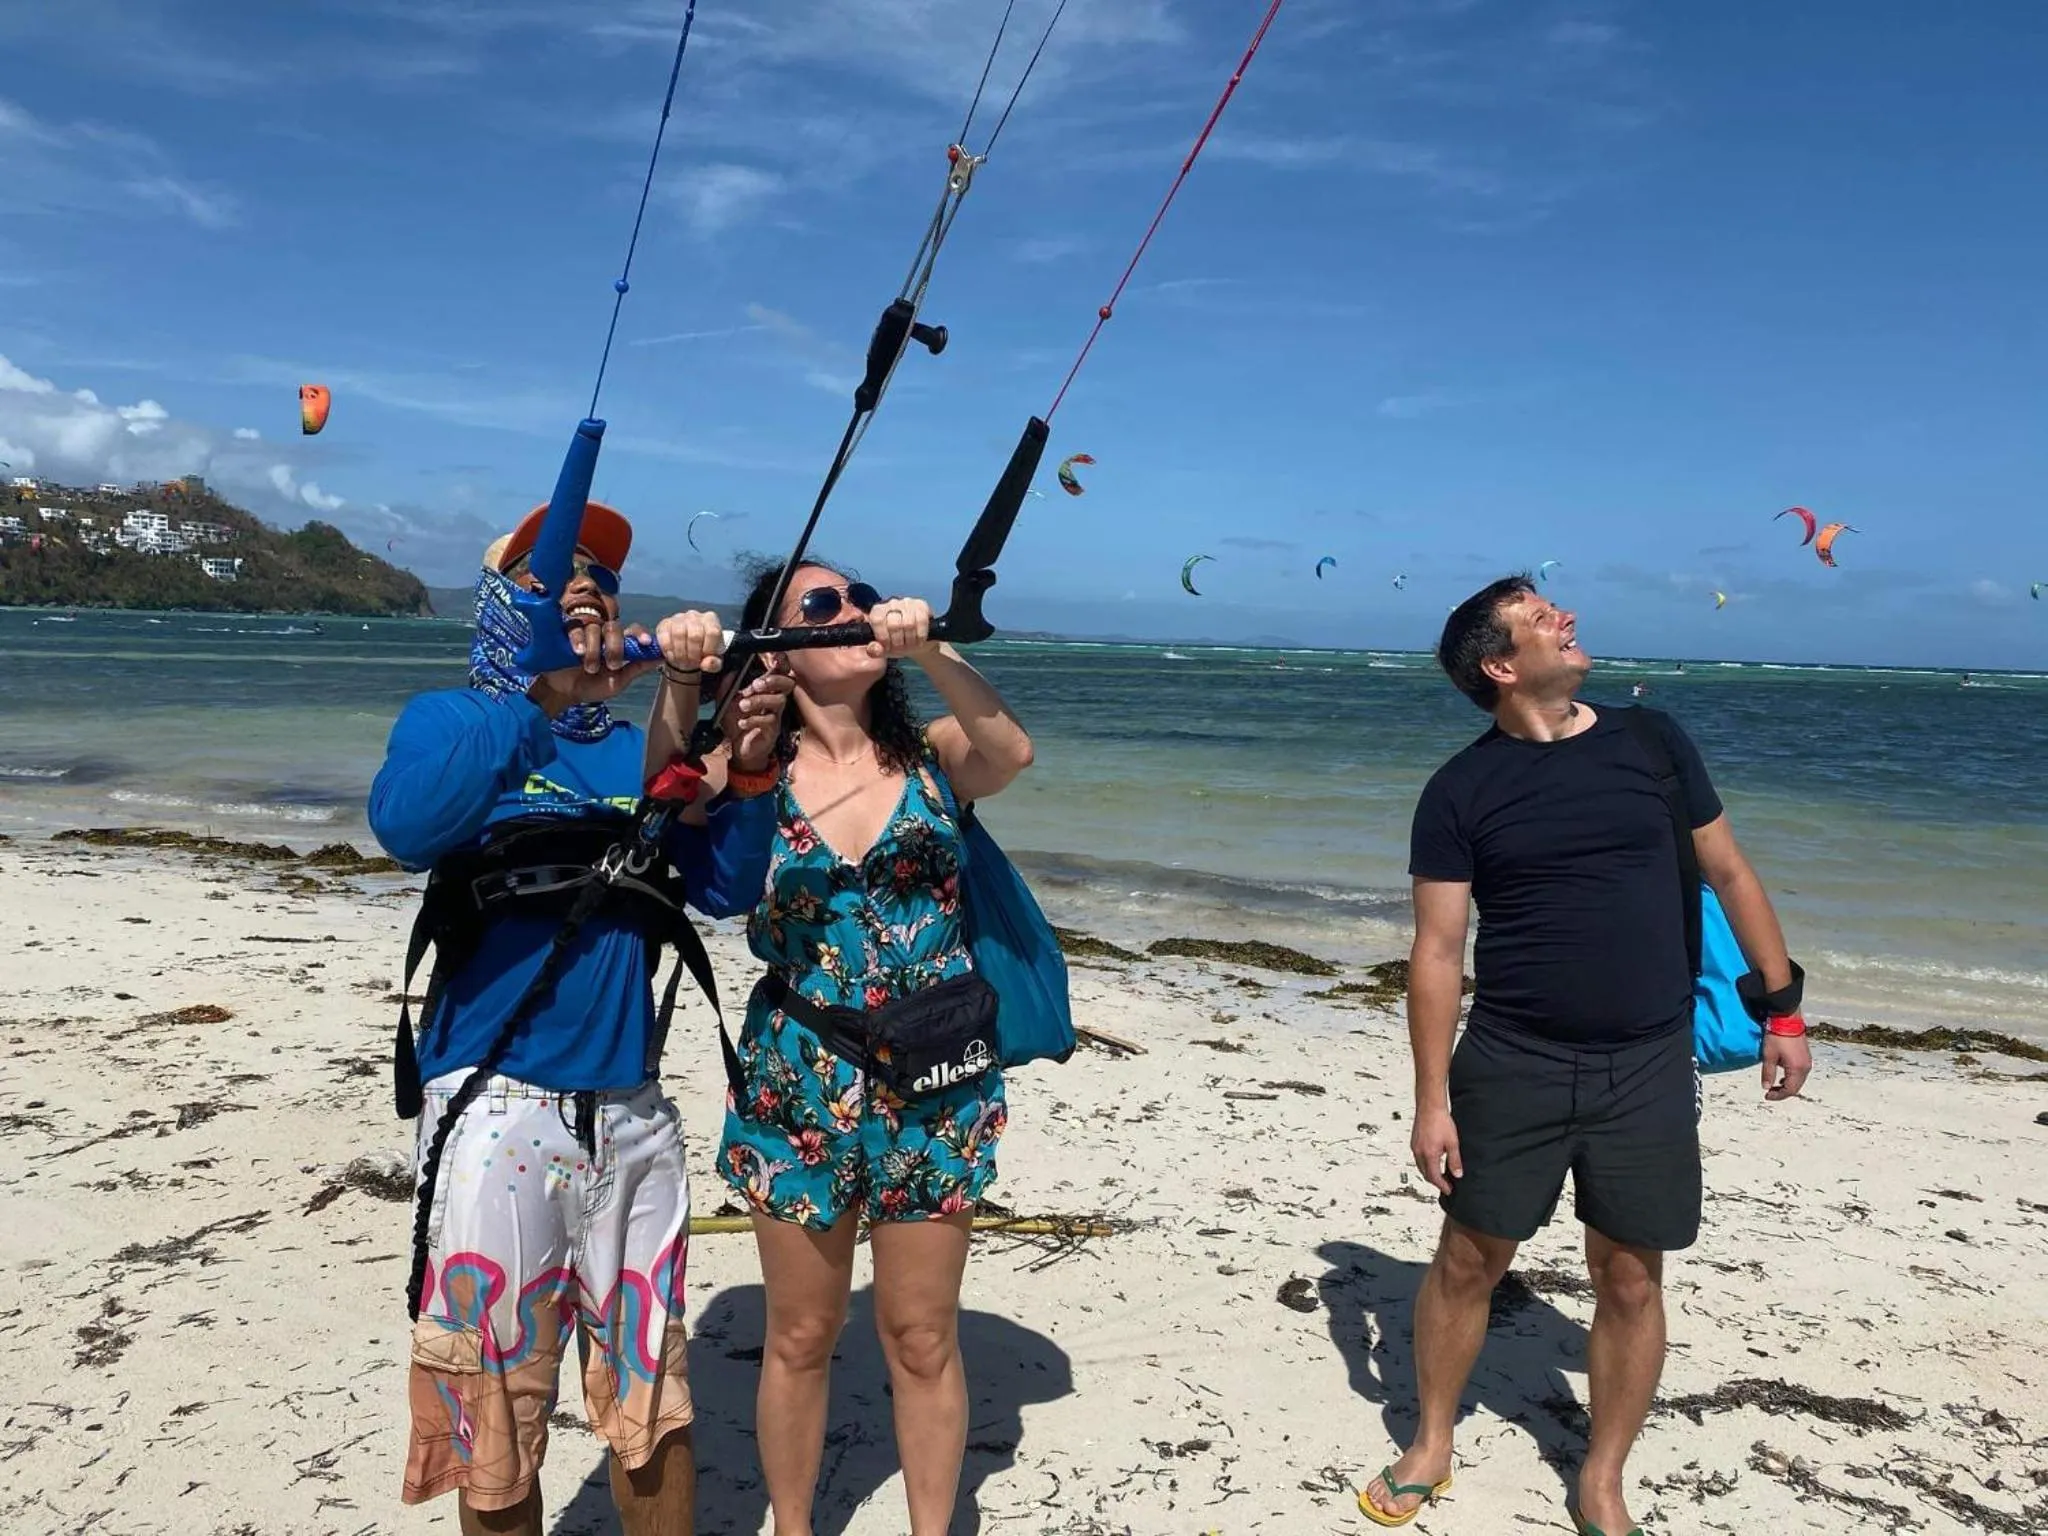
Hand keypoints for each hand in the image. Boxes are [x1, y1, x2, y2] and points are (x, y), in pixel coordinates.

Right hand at [529, 617, 657, 713]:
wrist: (564, 693)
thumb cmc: (593, 687)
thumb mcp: (618, 681)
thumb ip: (637, 668)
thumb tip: (661, 658)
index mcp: (618, 644)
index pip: (632, 630)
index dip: (641, 634)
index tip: (647, 642)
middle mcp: (603, 635)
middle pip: (615, 628)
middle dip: (615, 647)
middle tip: (611, 666)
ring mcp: (585, 632)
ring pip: (595, 628)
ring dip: (595, 650)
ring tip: (589, 668)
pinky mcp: (567, 633)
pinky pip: (574, 629)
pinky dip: (578, 640)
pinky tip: (577, 653)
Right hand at [653, 609, 729, 674]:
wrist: (687, 648)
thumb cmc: (704, 652)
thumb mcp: (714, 660)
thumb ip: (714, 663)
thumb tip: (707, 663)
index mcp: (711, 620)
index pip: (713, 632)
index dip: (709, 649)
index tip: (705, 658)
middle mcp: (694, 615)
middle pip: (695, 635)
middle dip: (693, 655)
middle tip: (692, 664)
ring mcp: (678, 618)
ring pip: (679, 634)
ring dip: (680, 654)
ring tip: (682, 662)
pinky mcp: (665, 624)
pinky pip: (665, 637)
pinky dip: (669, 651)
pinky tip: (672, 656)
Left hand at [728, 661, 794, 771]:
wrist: (737, 748)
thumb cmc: (735, 722)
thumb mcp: (725, 703)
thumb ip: (727, 687)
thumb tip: (732, 671)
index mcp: (765, 691)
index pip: (779, 673)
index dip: (781, 665)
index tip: (776, 658)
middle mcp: (774, 701)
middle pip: (787, 684)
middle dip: (773, 681)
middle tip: (756, 685)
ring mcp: (775, 716)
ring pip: (778, 702)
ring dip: (759, 701)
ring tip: (743, 706)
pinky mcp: (773, 731)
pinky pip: (769, 721)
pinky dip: (754, 720)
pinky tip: (742, 722)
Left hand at [864, 596, 936, 660]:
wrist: (916, 641)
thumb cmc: (897, 642)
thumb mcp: (884, 649)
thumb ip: (875, 650)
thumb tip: (875, 648)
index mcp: (878, 611)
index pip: (877, 620)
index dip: (883, 637)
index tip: (888, 646)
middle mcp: (892, 603)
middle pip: (894, 624)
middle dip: (898, 641)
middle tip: (900, 648)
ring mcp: (907, 603)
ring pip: (908, 623)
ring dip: (910, 639)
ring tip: (909, 644)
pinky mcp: (922, 605)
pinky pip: (921, 621)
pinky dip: (920, 635)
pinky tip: (919, 640)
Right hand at [1410, 1103, 1462, 1195]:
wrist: (1430, 1106)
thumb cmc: (1440, 1121)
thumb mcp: (1453, 1143)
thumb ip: (1454, 1160)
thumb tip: (1457, 1174)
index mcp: (1429, 1155)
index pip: (1434, 1177)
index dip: (1442, 1186)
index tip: (1448, 1190)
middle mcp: (1419, 1152)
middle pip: (1425, 1174)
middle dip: (1435, 1181)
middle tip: (1445, 1185)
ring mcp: (1415, 1147)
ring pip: (1421, 1167)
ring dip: (1430, 1173)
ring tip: (1439, 1175)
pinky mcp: (1414, 1142)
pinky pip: (1418, 1159)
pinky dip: (1425, 1164)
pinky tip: (1432, 1161)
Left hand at [1761, 1031, 1811, 1101]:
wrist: (1787, 1019)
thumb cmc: (1777, 1037)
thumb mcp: (1769, 1056)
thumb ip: (1768, 1073)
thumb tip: (1766, 1087)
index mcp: (1797, 1069)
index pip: (1789, 1090)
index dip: (1778, 1096)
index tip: (1767, 1096)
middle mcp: (1806, 1067)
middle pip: (1796, 1087)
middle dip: (1783, 1092)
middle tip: (1770, 1093)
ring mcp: (1807, 1061)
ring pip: (1799, 1080)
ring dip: (1788, 1085)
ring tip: (1775, 1085)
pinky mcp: (1806, 1055)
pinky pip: (1800, 1072)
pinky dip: (1791, 1077)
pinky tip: (1783, 1075)